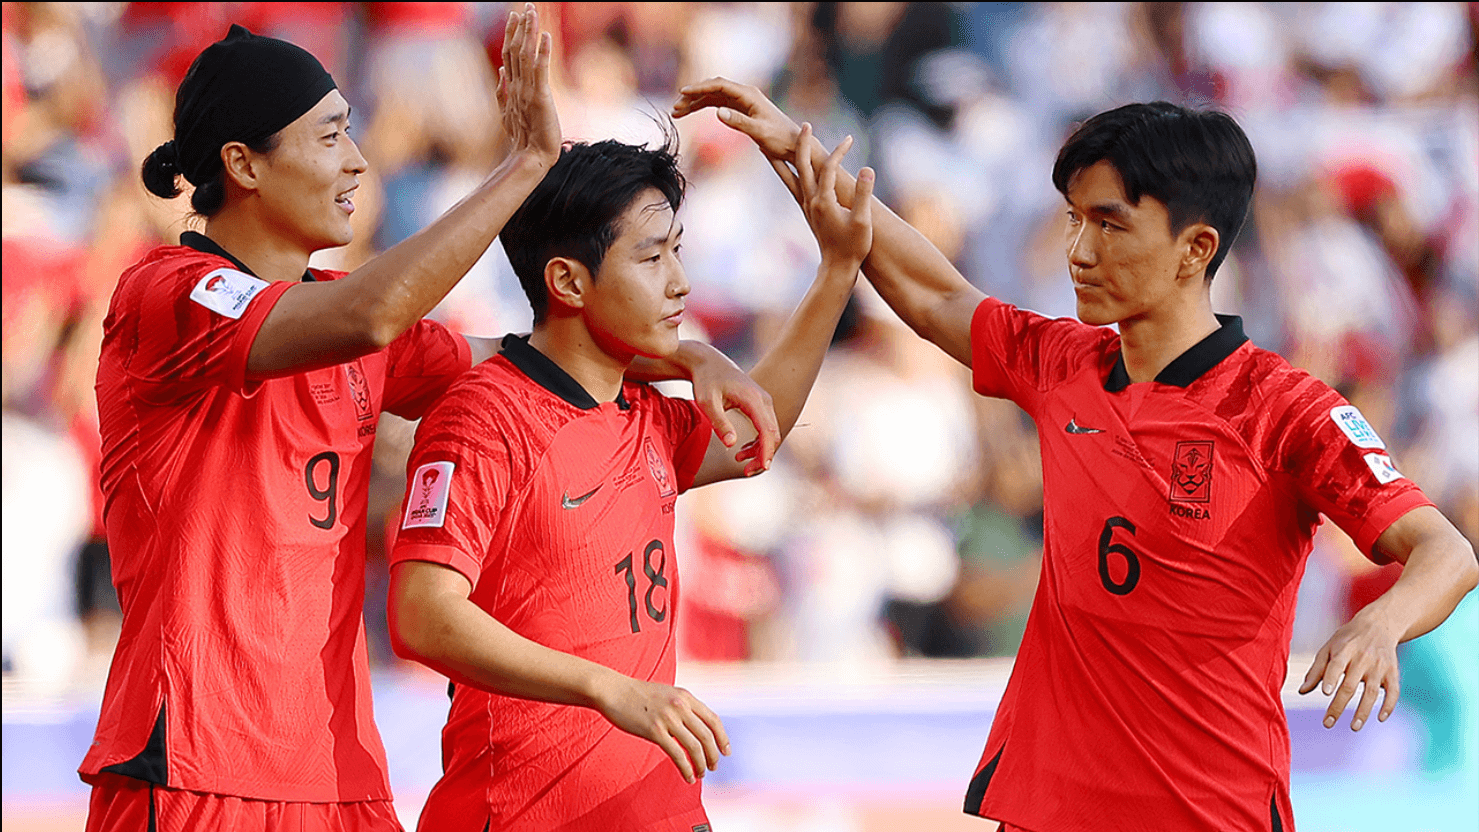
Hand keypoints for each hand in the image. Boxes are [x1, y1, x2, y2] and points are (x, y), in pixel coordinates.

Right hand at [497, 4, 559, 168]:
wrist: (532, 157)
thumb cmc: (523, 138)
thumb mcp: (507, 113)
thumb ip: (501, 91)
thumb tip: (499, 70)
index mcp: (511, 87)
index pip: (509, 55)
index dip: (511, 34)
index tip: (514, 16)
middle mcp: (517, 85)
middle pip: (516, 50)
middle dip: (520, 27)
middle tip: (525, 7)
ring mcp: (527, 91)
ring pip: (526, 55)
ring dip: (529, 32)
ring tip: (532, 13)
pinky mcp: (540, 98)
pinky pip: (540, 71)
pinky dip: (543, 53)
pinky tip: (546, 36)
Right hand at [592, 674, 730, 783]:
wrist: (613, 690)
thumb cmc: (638, 694)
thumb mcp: (667, 694)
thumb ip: (682, 706)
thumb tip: (695, 726)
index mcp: (686, 696)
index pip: (713, 720)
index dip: (722, 738)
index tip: (726, 752)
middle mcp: (680, 706)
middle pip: (707, 736)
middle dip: (713, 755)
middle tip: (713, 767)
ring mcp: (668, 718)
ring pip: (694, 747)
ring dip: (701, 765)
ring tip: (700, 774)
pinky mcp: (654, 731)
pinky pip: (677, 754)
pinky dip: (686, 768)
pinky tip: (687, 777)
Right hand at [672, 76, 799, 160]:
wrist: (793, 145)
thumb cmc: (779, 138)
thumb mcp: (759, 131)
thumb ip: (738, 122)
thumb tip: (717, 112)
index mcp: (749, 95)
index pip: (719, 85)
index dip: (699, 88)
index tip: (682, 93)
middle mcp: (745, 94)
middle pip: (713, 89)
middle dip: (693, 96)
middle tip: (675, 108)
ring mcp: (743, 101)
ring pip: (713, 97)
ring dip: (696, 103)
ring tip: (677, 112)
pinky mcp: (742, 110)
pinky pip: (718, 104)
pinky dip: (704, 108)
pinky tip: (692, 112)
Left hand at [676, 341, 779, 475]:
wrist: (707, 362)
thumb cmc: (705, 381)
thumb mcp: (707, 402)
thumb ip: (719, 422)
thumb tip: (732, 444)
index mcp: (754, 400)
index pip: (767, 431)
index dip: (766, 452)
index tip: (761, 468)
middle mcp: (764, 400)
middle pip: (773, 434)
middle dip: (763, 455)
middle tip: (746, 471)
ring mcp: (763, 401)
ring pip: (771, 432)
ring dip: (760, 450)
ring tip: (739, 460)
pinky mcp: (759, 404)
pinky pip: (766, 427)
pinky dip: (758, 441)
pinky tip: (742, 449)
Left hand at [785, 123, 873, 271]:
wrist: (838, 268)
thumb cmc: (853, 247)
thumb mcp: (863, 221)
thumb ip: (863, 194)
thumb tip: (867, 168)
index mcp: (824, 201)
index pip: (829, 168)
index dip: (839, 152)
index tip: (850, 138)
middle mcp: (811, 201)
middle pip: (802, 166)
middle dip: (803, 144)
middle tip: (805, 124)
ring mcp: (807, 206)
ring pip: (790, 176)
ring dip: (782, 158)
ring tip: (768, 143)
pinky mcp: (807, 211)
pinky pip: (793, 186)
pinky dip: (785, 173)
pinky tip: (783, 167)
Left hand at [1298, 610, 1401, 730]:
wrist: (1379, 625)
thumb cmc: (1347, 640)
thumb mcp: (1328, 648)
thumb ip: (1316, 670)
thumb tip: (1301, 691)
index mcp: (1344, 650)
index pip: (1337, 665)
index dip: (1331, 678)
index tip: (1325, 692)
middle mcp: (1363, 659)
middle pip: (1350, 685)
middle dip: (1338, 706)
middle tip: (1327, 723)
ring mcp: (1379, 667)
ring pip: (1371, 692)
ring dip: (1363, 711)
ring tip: (1353, 727)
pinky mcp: (1392, 673)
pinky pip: (1393, 691)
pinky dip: (1388, 705)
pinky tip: (1380, 718)